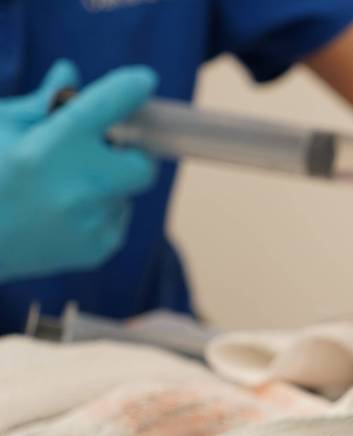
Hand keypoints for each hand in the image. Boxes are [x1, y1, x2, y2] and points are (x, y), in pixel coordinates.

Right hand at [0, 60, 156, 282]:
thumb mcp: (0, 127)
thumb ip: (41, 103)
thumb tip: (70, 72)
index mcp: (53, 146)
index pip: (110, 103)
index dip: (130, 87)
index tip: (142, 80)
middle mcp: (80, 185)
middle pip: (142, 163)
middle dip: (127, 155)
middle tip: (101, 150)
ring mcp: (91, 222)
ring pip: (124, 191)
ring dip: (101, 184)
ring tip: (55, 189)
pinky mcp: (98, 249)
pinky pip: (116, 218)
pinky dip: (96, 211)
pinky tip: (57, 214)